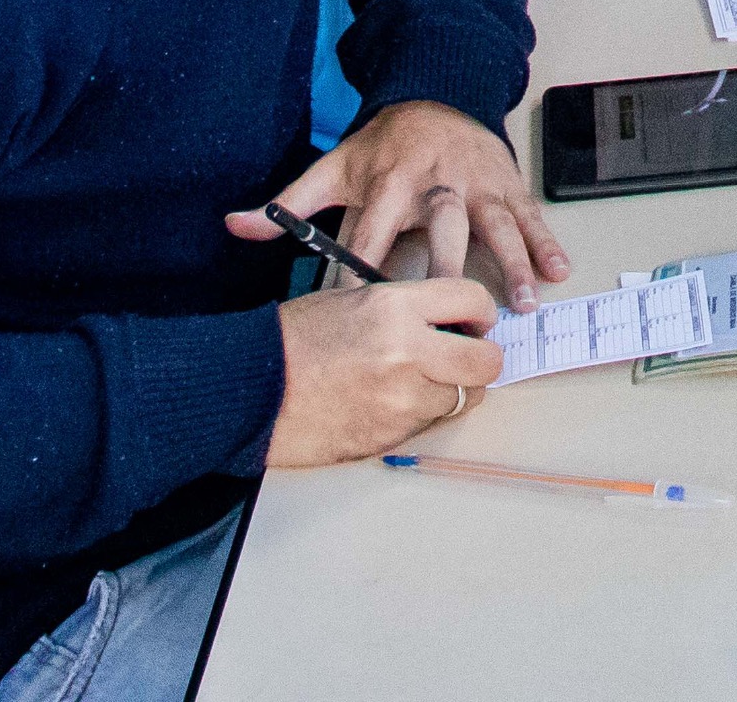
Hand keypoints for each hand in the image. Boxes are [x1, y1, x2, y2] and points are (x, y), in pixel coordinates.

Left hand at [232, 99, 568, 308]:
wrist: (436, 92)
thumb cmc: (382, 146)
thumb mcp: (333, 167)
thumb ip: (287, 204)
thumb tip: (234, 224)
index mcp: (389, 180)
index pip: (373, 230)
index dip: (366, 267)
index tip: (365, 309)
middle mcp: (437, 180)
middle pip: (443, 225)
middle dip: (451, 264)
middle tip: (459, 310)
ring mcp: (477, 182)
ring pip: (497, 222)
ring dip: (514, 261)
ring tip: (525, 302)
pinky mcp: (506, 182)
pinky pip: (528, 214)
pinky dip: (546, 241)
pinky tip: (560, 270)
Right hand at [263, 275, 502, 466]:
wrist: (249, 390)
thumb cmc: (293, 340)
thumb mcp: (354, 300)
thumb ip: (406, 309)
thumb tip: (448, 322)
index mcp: (396, 309)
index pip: (473, 299)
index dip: (482, 311)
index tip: (477, 320)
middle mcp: (407, 353)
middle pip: (486, 362)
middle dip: (482, 359)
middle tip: (466, 357)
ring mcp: (400, 401)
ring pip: (461, 399)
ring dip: (449, 391)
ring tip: (416, 381)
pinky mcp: (389, 437)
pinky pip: (426, 425)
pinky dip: (419, 415)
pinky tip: (389, 402)